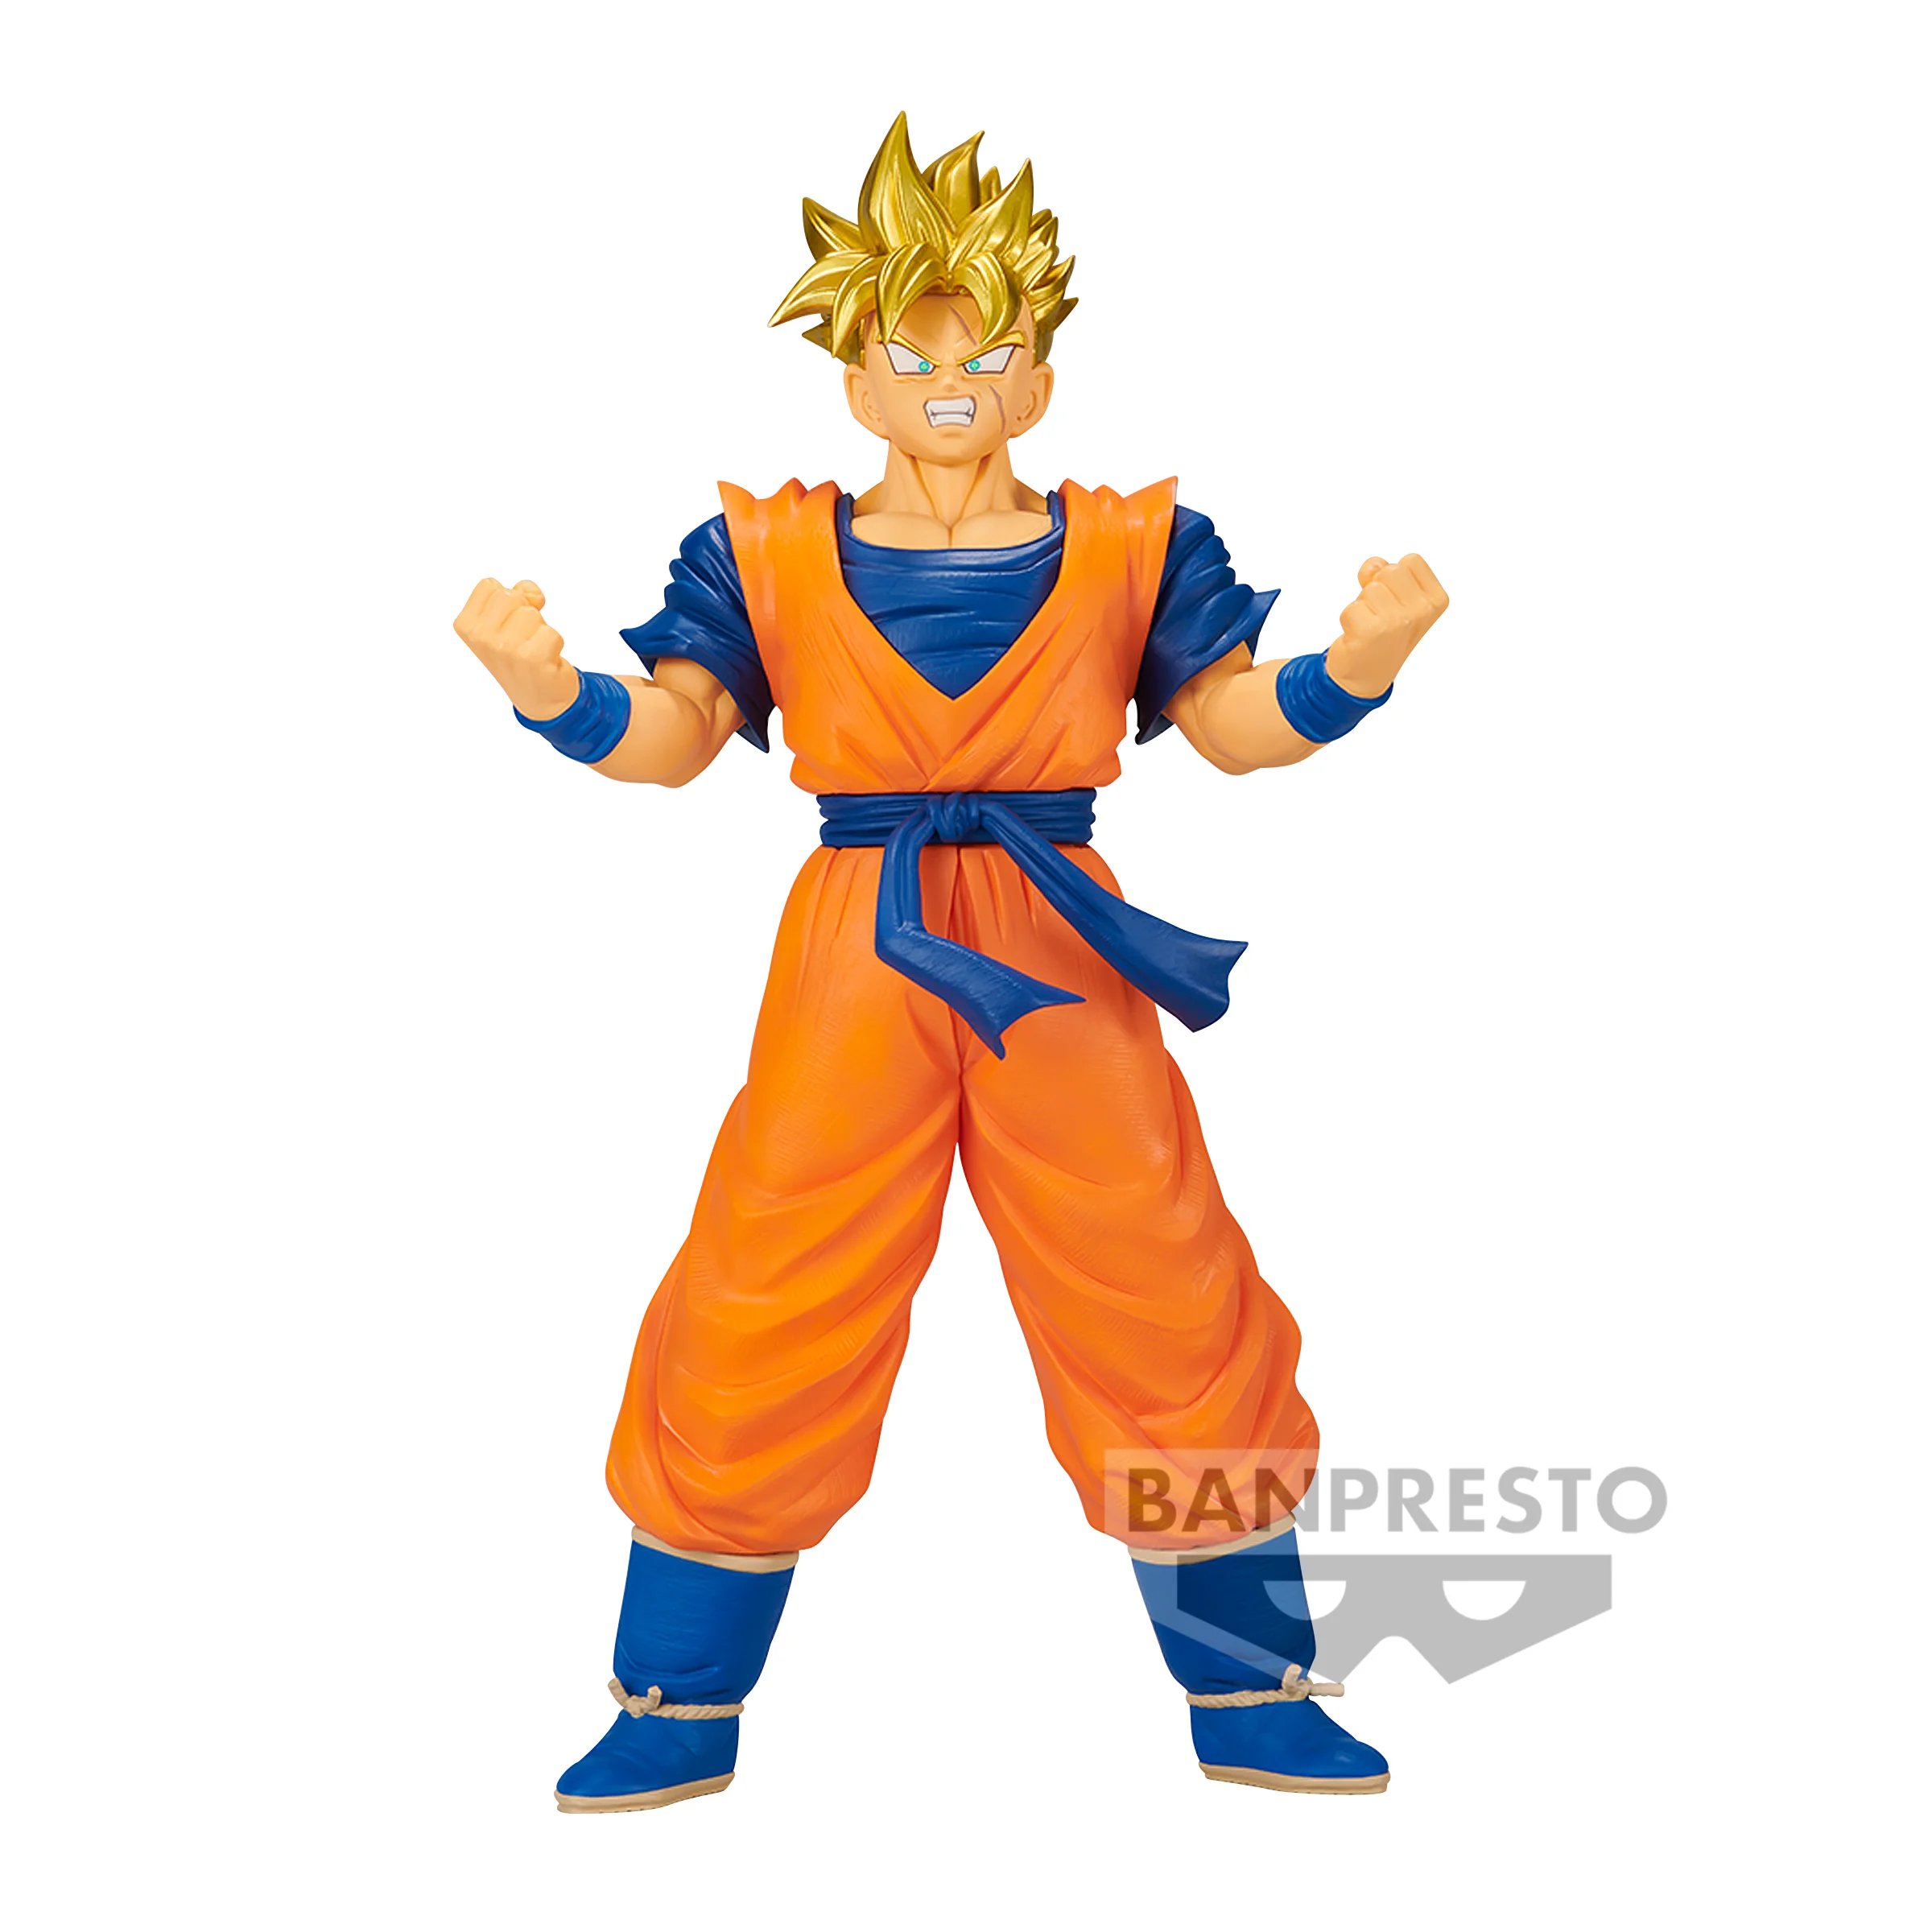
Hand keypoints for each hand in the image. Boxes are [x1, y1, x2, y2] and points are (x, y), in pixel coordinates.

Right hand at [453, 578, 577, 719]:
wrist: (537, 698)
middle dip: (524, 611)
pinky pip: (552, 632)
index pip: (489, 585)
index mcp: (466, 625)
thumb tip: (531, 593)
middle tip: (524, 636)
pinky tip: (544, 660)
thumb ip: (512, 594)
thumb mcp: (503, 621)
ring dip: (540, 628)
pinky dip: (555, 644)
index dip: (507, 598)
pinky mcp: (531, 657)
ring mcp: (504, 647)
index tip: (509, 621)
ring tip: (533, 648)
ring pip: (532, 612)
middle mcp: (480, 637)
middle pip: (511, 595)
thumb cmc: (519, 653)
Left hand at [1325, 554, 1448, 698]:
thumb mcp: (1396, 596)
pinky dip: (1348, 620)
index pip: (1411, 560)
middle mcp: (1422, 611)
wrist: (1368, 674)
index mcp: (1436, 600)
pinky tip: (1359, 637)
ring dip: (1362, 605)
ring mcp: (1399, 622)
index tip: (1395, 601)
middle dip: (1378, 587)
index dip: (1394, 577)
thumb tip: (1374, 567)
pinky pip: (1350, 608)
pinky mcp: (1372, 631)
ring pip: (1370, 588)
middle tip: (1379, 613)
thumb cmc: (1383, 629)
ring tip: (1370, 625)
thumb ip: (1388, 570)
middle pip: (1390, 570)